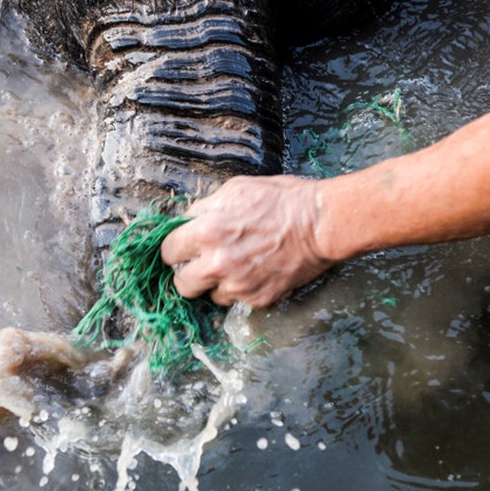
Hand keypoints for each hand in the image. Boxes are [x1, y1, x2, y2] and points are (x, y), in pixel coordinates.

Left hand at [160, 175, 333, 306]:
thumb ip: (205, 208)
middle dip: (188, 274)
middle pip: (181, 285)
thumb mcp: (236, 190)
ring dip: (216, 284)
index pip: (168, 252)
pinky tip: (255, 271)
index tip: (182, 249)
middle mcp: (217, 264)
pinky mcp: (258, 299)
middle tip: (200, 264)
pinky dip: (242, 289)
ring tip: (234, 266)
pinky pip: (238, 300)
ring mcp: (238, 285)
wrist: (321, 224)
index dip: (174, 249)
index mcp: (206, 232)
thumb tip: (188, 221)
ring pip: (210, 295)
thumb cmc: (282, 200)